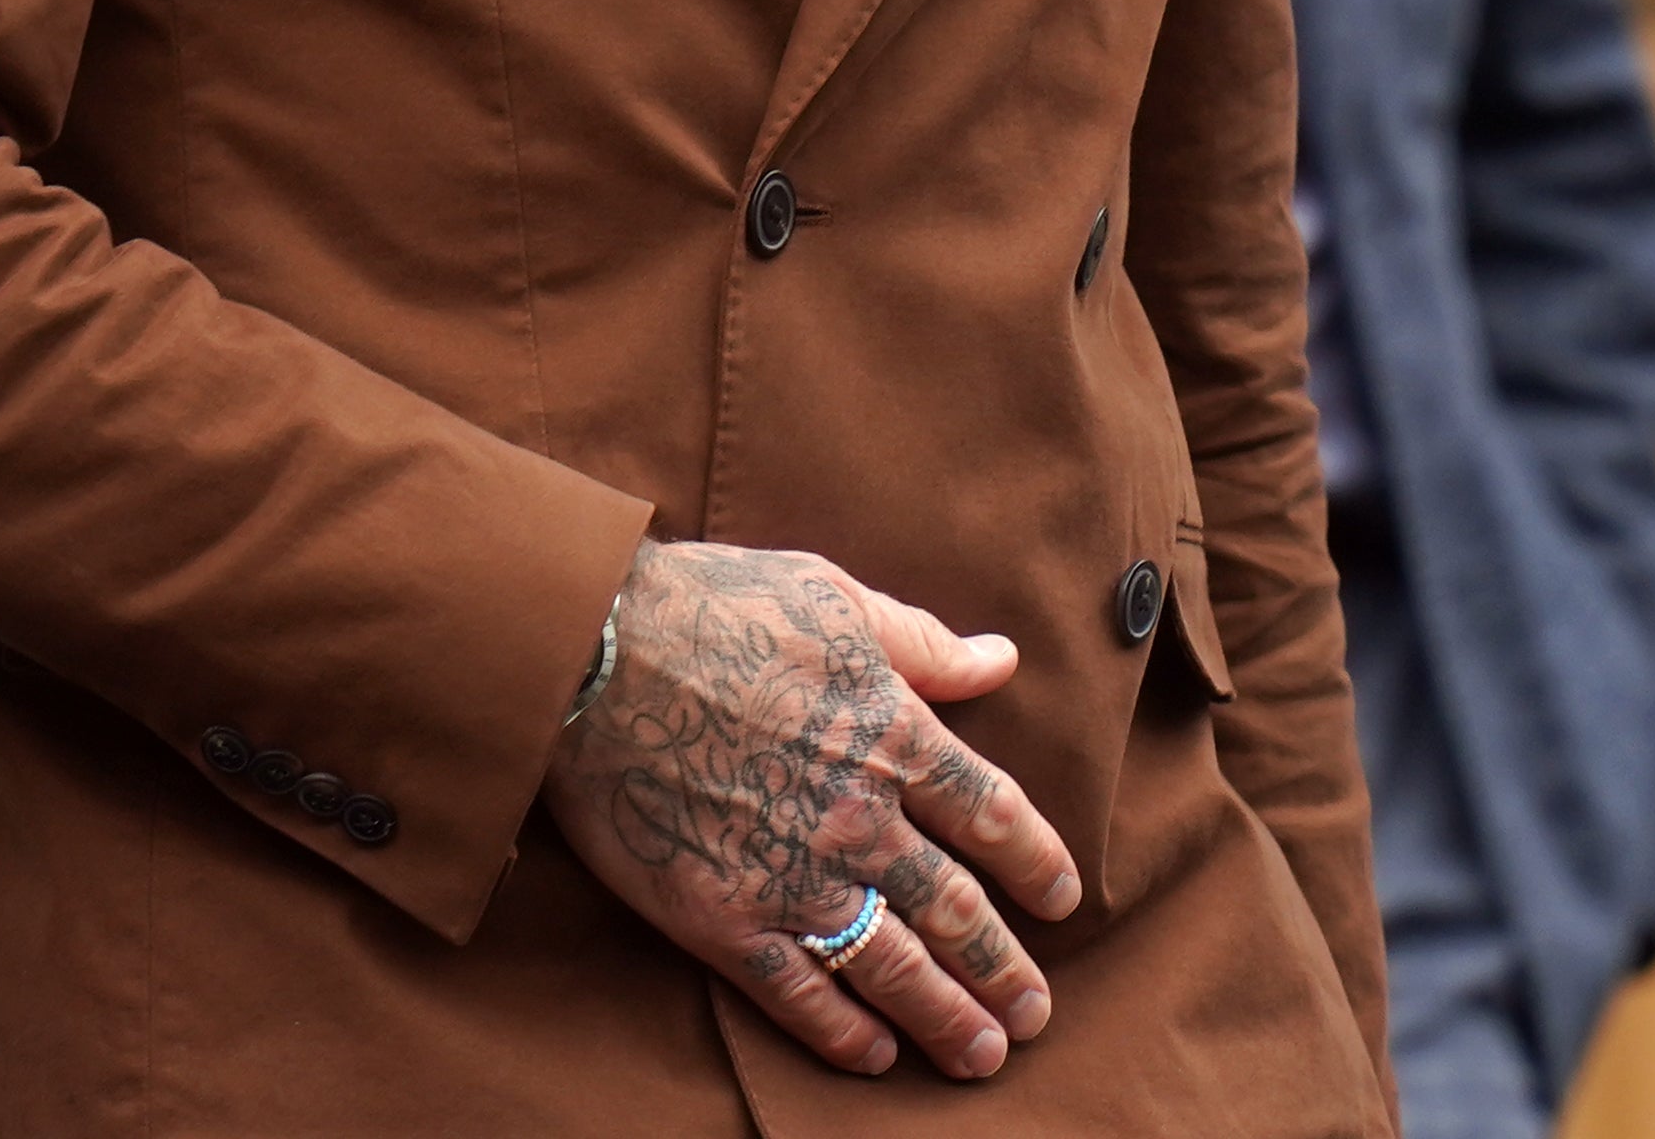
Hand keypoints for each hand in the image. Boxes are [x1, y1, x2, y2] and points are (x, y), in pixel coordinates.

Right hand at [544, 540, 1083, 1081]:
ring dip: (947, 1018)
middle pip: (956, 911)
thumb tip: (1000, 658)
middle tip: (1038, 1014)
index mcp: (892, 734)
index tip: (1062, 900)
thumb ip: (921, 641)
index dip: (1036, 863)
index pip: (992, 813)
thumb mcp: (832, 597)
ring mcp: (792, 875)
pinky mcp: (723, 918)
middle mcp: (858, 818)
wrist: (592, 652)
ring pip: (893, 968)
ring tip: (982, 1055)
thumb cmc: (710, 606)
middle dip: (1004, 969)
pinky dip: (844, 1034)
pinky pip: (800, 992)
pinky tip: (875, 1056)